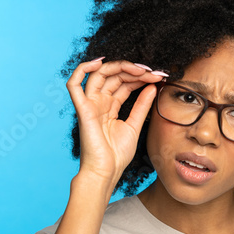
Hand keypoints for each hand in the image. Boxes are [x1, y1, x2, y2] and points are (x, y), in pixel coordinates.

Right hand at [66, 58, 165, 182]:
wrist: (107, 171)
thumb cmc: (117, 154)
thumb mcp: (134, 125)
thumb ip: (142, 105)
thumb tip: (152, 86)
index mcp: (110, 106)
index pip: (124, 83)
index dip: (140, 77)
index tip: (159, 77)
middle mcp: (99, 102)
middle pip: (114, 76)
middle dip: (134, 71)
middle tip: (153, 72)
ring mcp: (90, 104)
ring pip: (99, 74)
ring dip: (120, 67)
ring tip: (140, 69)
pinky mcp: (82, 109)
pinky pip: (74, 84)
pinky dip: (83, 69)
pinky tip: (100, 62)